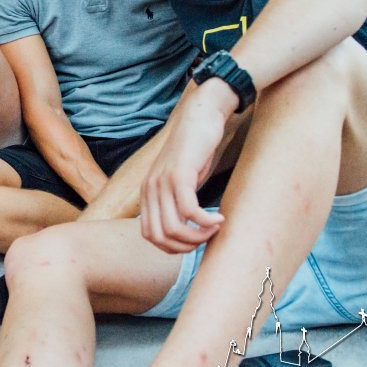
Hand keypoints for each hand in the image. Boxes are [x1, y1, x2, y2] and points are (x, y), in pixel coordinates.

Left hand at [139, 83, 229, 252]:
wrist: (199, 118)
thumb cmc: (194, 152)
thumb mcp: (180, 181)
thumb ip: (176, 203)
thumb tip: (184, 231)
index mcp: (147, 193)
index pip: (150, 235)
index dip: (172, 247)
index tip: (194, 242)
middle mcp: (150, 189)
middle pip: (160, 236)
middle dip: (186, 246)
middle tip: (206, 238)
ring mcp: (163, 182)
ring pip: (174, 227)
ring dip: (198, 236)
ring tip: (214, 229)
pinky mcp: (180, 174)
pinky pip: (190, 211)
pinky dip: (206, 222)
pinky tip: (220, 219)